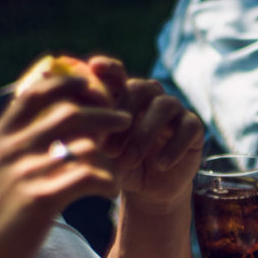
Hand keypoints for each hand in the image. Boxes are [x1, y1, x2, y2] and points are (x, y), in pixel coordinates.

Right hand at [0, 74, 130, 257]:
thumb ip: (5, 150)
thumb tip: (26, 132)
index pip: (35, 93)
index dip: (68, 84)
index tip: (91, 85)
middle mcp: (11, 150)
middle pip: (70, 113)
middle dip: (104, 112)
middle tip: (126, 119)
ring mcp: (25, 173)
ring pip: (86, 146)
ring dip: (110, 154)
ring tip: (120, 166)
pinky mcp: (41, 200)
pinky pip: (90, 178)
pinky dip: (108, 182)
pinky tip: (111, 191)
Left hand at [93, 59, 203, 213]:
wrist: (149, 190)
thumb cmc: (119, 164)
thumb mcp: (100, 149)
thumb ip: (86, 128)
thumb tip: (63, 112)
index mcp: (125, 95)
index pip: (117, 74)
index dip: (108, 68)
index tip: (95, 66)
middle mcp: (151, 96)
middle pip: (139, 88)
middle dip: (123, 117)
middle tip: (109, 149)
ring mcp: (175, 110)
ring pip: (164, 106)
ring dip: (144, 134)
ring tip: (130, 161)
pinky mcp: (194, 127)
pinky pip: (188, 128)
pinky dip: (173, 147)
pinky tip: (161, 164)